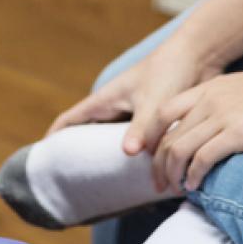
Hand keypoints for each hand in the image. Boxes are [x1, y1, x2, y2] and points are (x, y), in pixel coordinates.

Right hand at [47, 35, 221, 184]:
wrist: (198, 55)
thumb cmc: (170, 71)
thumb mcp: (153, 102)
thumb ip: (141, 128)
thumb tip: (127, 153)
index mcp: (105, 100)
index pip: (70, 120)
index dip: (54, 138)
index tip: (43, 161)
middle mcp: (115, 107)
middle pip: (88, 135)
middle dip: (81, 156)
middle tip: (77, 186)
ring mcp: (133, 113)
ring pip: (113, 141)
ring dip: (111, 160)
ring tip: (108, 188)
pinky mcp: (152, 119)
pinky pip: (136, 142)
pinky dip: (135, 157)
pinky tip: (142, 175)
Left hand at [151, 69, 242, 192]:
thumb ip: (226, 104)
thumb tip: (215, 130)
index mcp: (211, 88)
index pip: (165, 112)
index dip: (153, 138)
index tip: (153, 158)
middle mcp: (211, 99)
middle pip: (168, 135)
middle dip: (158, 164)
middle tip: (160, 184)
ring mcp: (223, 115)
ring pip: (179, 149)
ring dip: (173, 174)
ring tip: (176, 190)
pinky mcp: (238, 133)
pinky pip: (202, 159)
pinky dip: (194, 176)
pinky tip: (195, 187)